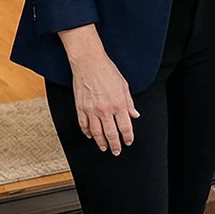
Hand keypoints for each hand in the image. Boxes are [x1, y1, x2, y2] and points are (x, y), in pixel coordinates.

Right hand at [62, 28, 138, 154]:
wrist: (89, 62)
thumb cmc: (107, 71)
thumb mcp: (124, 85)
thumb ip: (129, 103)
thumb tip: (134, 115)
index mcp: (119, 104)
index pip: (125, 127)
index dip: (128, 137)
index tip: (128, 141)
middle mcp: (105, 109)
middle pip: (111, 134)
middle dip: (115, 145)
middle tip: (116, 151)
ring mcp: (91, 110)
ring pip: (97, 133)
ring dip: (101, 142)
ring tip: (104, 147)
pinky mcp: (80, 107)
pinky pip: (83, 124)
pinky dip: (87, 132)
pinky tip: (90, 136)